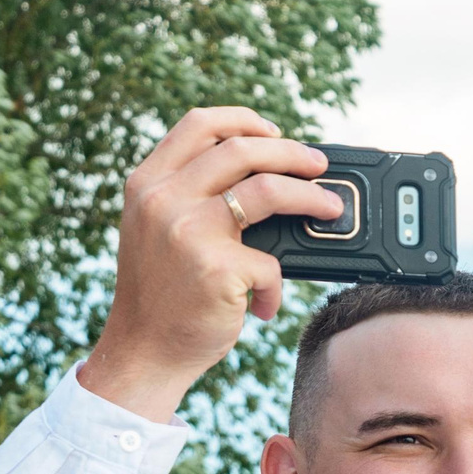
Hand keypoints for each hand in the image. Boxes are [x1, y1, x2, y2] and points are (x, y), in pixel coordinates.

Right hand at [83, 106, 344, 420]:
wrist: (143, 353)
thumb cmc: (159, 296)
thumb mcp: (154, 230)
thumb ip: (189, 196)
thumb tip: (261, 174)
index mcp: (147, 182)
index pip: (200, 124)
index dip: (244, 120)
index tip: (274, 130)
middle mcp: (163, 199)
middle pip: (243, 150)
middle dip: (292, 153)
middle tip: (319, 166)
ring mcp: (188, 231)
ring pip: (267, 190)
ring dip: (310, 197)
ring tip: (330, 209)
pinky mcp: (216, 268)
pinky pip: (270, 263)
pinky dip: (276, 287)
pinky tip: (266, 305)